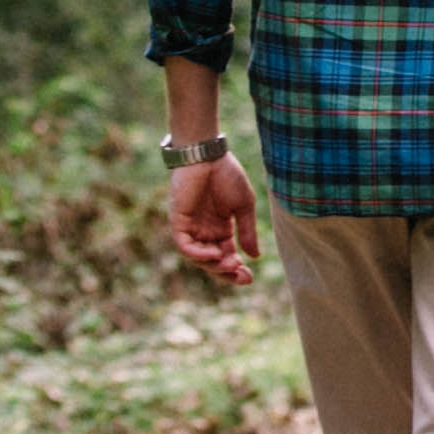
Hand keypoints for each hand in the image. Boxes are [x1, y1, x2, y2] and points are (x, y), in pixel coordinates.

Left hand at [168, 155, 259, 284]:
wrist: (209, 155)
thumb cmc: (227, 175)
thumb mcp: (243, 207)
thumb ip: (246, 231)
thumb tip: (254, 256)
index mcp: (220, 228)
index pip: (225, 256)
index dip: (235, 270)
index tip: (249, 278)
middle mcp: (204, 231)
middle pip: (211, 262)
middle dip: (226, 273)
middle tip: (242, 276)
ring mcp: (190, 227)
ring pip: (198, 257)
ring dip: (213, 265)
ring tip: (230, 264)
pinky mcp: (179, 221)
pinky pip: (185, 246)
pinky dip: (198, 254)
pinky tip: (213, 254)